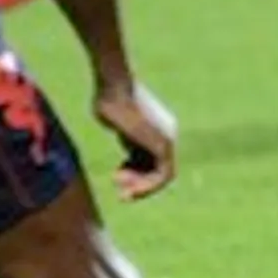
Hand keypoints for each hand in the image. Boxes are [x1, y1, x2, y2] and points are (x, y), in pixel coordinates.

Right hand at [93, 80, 177, 202]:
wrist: (114, 85)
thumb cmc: (108, 97)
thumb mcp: (118, 121)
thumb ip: (125, 132)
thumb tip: (121, 135)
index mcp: (157, 127)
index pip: (150, 158)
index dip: (134, 171)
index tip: (116, 175)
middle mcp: (167, 133)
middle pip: (157, 167)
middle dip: (137, 181)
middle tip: (118, 189)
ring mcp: (168, 139)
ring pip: (162, 175)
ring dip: (140, 188)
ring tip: (121, 191)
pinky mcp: (164, 145)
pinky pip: (163, 176)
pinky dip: (146, 186)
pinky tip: (129, 190)